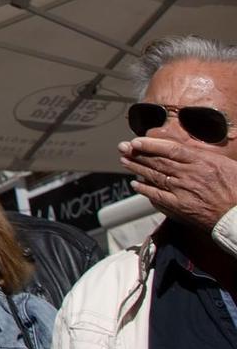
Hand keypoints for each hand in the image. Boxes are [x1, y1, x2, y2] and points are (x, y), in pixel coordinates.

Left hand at [121, 135, 236, 230]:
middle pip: (158, 161)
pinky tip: (135, 184)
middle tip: (123, 148)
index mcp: (202, 162)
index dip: (151, 144)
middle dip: (138, 153)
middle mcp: (190, 174)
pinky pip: (157, 196)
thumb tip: (182, 150)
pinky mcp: (181, 207)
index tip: (137, 141)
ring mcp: (183, 191)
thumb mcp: (225, 165)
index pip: (171, 149)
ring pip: (155, 176)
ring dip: (137, 168)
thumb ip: (202, 157)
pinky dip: (144, 189)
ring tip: (125, 161)